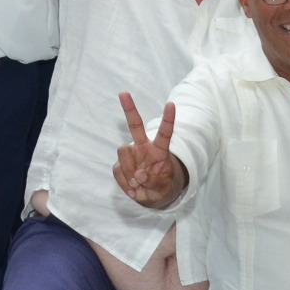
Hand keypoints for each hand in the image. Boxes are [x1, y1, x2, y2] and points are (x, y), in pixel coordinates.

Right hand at [113, 92, 184, 207]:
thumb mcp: (164, 187)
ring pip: (123, 152)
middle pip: (135, 126)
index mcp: (159, 149)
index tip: (171, 104)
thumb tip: (138, 176)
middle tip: (123, 93)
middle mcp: (144, 147)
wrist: (149, 196)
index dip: (168, 119)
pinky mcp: (120, 165)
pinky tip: (133, 189)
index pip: (165, 133)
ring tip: (138, 185)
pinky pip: (118, 171)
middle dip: (129, 109)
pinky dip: (125, 183)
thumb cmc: (161, 187)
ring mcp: (131, 155)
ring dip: (129, 171)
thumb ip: (154, 181)